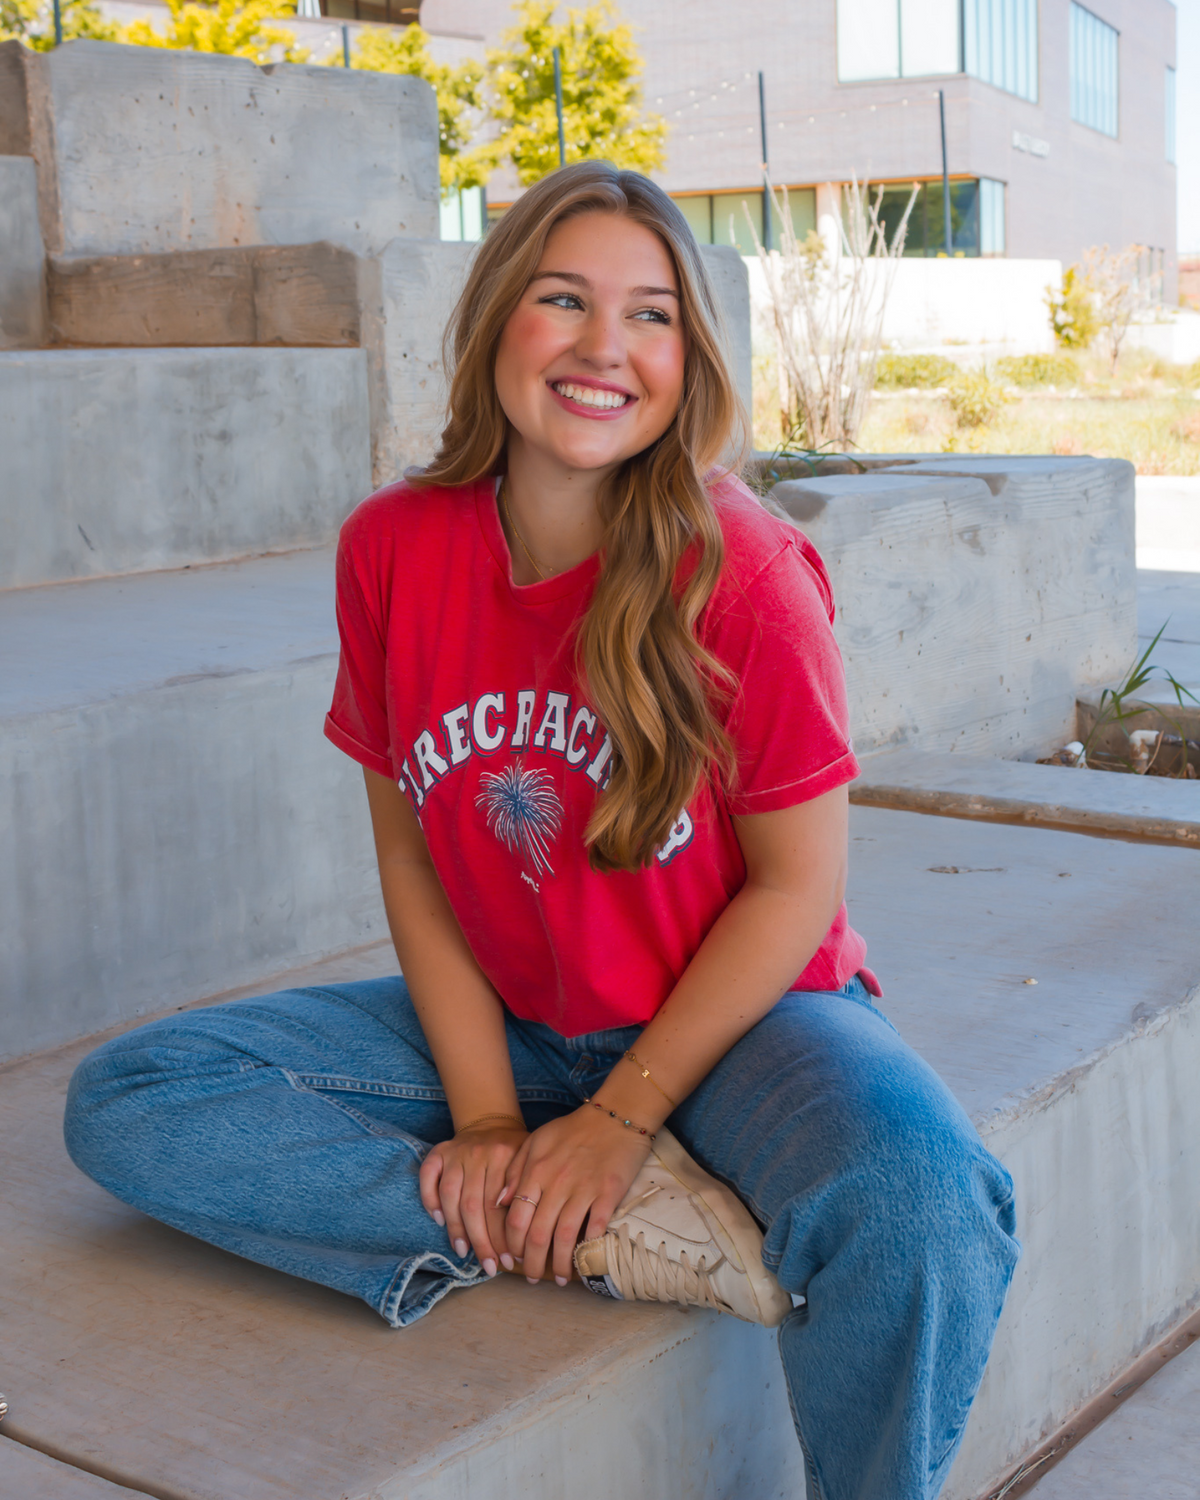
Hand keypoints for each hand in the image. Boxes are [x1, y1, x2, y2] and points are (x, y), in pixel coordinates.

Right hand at [419, 1125, 527, 1276]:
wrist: (491, 1122)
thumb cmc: (513, 1151)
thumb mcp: (529, 1162)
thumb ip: (523, 1188)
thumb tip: (518, 1226)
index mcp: (504, 1155)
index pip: (499, 1206)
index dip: (502, 1238)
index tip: (508, 1262)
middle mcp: (478, 1153)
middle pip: (474, 1206)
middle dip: (481, 1241)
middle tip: (489, 1266)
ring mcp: (456, 1152)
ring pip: (450, 1197)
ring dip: (455, 1228)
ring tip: (463, 1251)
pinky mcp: (438, 1152)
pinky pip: (428, 1177)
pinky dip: (429, 1199)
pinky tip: (438, 1220)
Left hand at [499, 1108, 651, 1284]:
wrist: (614, 1117)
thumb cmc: (573, 1129)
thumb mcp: (536, 1141)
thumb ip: (515, 1169)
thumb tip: (500, 1202)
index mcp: (536, 1170)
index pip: (517, 1218)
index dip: (513, 1245)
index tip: (513, 1258)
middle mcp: (557, 1183)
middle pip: (538, 1234)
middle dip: (532, 1263)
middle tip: (532, 1277)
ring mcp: (584, 1189)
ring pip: (565, 1238)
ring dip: (561, 1264)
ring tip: (561, 1279)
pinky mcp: (609, 1193)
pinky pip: (595, 1228)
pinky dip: (588, 1248)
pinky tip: (584, 1260)